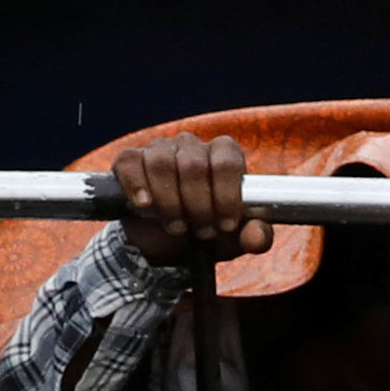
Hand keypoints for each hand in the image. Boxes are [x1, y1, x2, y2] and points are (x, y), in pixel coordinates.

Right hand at [115, 133, 257, 267]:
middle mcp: (192, 144)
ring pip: (163, 163)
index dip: (225, 196)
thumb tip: (259, 236)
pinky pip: (131, 162)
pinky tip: (145, 205)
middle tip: (201, 231)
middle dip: (198, 206)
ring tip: (176, 226)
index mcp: (223, 154)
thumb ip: (253, 236)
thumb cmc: (204, 234)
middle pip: (194, 165)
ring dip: (170, 203)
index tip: (225, 225)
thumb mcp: (233, 240)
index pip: (227, 162)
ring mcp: (159, 149)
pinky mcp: (130, 160)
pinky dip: (137, 185)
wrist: (164, 246)